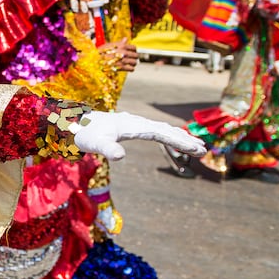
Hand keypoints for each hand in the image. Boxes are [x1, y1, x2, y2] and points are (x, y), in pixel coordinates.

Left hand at [73, 110, 205, 160]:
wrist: (74, 122)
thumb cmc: (84, 134)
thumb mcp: (94, 143)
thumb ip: (107, 148)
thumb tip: (121, 156)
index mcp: (132, 125)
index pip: (161, 133)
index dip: (179, 141)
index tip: (194, 149)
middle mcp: (136, 122)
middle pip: (166, 130)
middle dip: (185, 140)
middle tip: (203, 150)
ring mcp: (135, 123)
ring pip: (163, 129)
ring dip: (179, 137)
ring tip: (197, 146)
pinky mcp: (131, 126)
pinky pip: (155, 130)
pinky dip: (168, 135)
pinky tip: (174, 139)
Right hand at [99, 38, 138, 71]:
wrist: (96, 60)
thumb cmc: (101, 52)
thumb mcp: (110, 45)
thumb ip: (119, 42)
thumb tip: (126, 38)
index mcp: (122, 46)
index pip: (134, 48)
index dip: (134, 50)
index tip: (132, 52)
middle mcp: (124, 53)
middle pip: (136, 55)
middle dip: (134, 57)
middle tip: (131, 59)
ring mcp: (123, 60)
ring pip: (135, 62)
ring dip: (133, 63)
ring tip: (130, 64)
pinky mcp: (122, 67)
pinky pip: (131, 68)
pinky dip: (131, 69)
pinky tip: (128, 68)